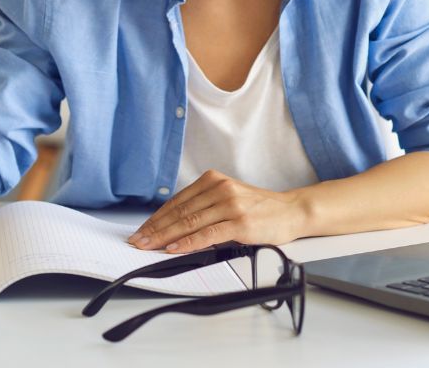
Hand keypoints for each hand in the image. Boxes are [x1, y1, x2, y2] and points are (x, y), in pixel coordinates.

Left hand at [128, 170, 308, 253]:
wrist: (291, 211)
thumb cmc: (260, 209)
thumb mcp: (229, 198)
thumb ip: (204, 206)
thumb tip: (173, 226)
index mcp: (213, 180)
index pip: (177, 201)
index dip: (156, 218)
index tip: (141, 230)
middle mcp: (220, 189)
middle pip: (179, 212)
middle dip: (155, 229)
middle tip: (137, 241)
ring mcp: (230, 205)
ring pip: (190, 222)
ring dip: (165, 237)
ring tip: (149, 247)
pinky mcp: (240, 223)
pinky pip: (208, 234)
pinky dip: (188, 243)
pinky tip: (175, 248)